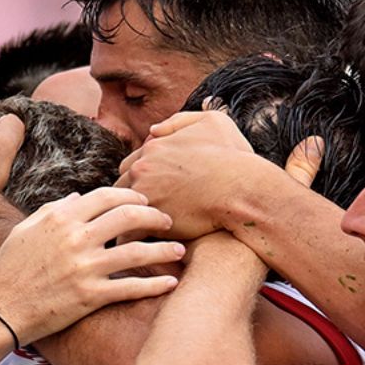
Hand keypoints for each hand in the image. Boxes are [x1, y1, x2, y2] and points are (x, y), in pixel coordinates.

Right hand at [0, 187, 183, 343]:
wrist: (1, 308)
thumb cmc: (11, 267)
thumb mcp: (27, 228)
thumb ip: (56, 209)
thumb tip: (82, 197)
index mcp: (61, 217)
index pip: (107, 196)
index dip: (132, 195)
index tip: (144, 201)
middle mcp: (76, 238)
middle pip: (128, 216)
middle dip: (154, 216)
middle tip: (167, 221)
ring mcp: (85, 268)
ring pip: (137, 252)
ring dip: (164, 250)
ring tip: (180, 251)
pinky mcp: (90, 296)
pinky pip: (131, 287)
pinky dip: (155, 285)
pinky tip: (171, 283)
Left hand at [117, 110, 285, 240]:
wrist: (243, 189)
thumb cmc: (233, 157)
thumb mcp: (212, 121)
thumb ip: (179, 121)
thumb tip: (153, 130)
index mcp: (152, 148)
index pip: (129, 166)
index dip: (140, 180)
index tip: (151, 192)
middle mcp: (142, 169)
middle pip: (121, 187)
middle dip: (130, 199)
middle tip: (141, 212)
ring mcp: (145, 195)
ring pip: (124, 210)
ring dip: (130, 218)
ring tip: (139, 230)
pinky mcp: (151, 221)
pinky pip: (131, 232)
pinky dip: (135, 237)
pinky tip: (145, 243)